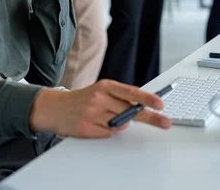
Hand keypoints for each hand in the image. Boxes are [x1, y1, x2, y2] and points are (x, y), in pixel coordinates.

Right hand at [28, 79, 171, 137]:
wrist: (55, 108)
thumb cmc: (83, 100)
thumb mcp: (101, 91)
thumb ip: (120, 98)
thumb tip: (143, 107)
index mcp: (105, 86)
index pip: (131, 92)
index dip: (147, 99)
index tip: (161, 104)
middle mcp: (99, 97)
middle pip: (130, 111)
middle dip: (149, 118)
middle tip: (165, 122)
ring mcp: (92, 113)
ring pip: (120, 125)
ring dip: (119, 125)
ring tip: (105, 118)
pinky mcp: (87, 127)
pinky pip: (108, 134)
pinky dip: (107, 132)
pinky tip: (96, 125)